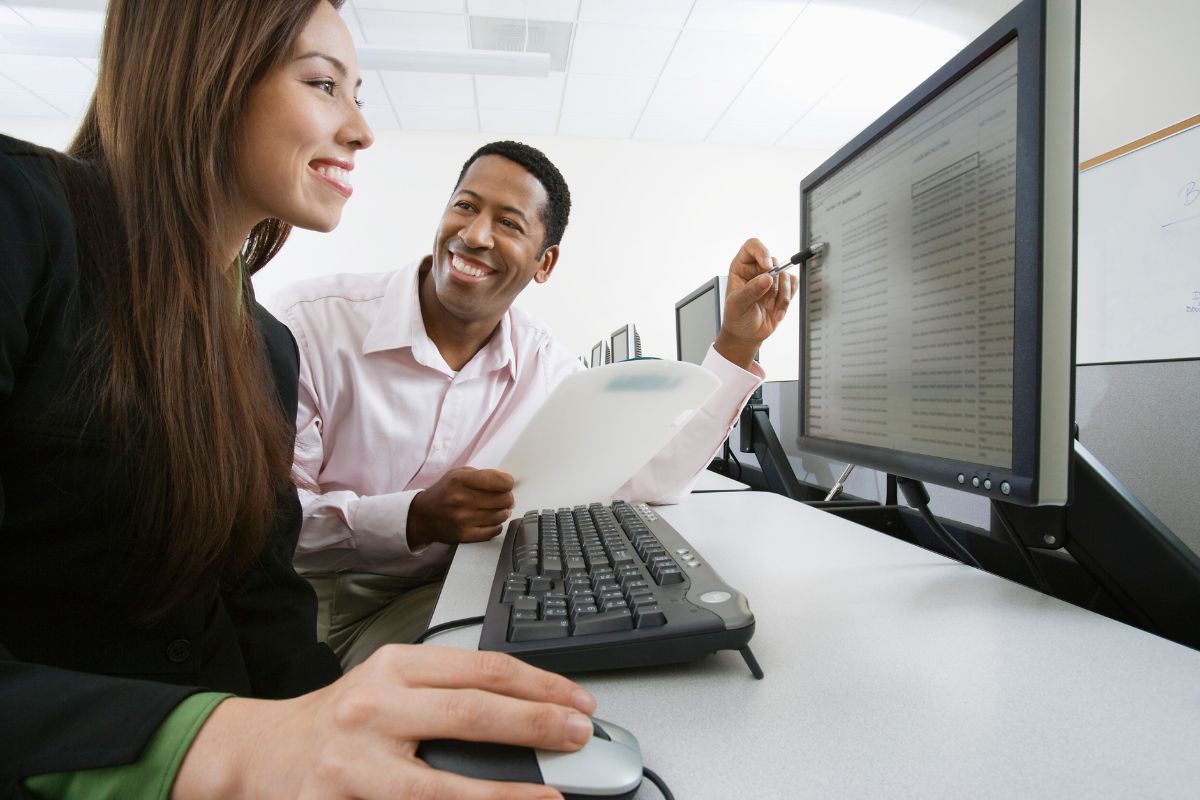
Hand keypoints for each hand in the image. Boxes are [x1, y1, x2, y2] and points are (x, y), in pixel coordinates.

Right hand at [173, 644, 597, 799]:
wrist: (258, 753)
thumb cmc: (337, 720)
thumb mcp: (390, 687)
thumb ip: (447, 695)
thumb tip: (528, 713)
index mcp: (393, 667)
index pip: (481, 669)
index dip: (539, 686)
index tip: (577, 702)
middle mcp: (373, 708)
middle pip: (470, 714)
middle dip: (535, 726)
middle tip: (580, 737)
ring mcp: (355, 764)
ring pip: (441, 786)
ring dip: (504, 794)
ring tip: (550, 799)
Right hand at [408, 467, 515, 547]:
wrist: (423, 516)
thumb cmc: (445, 492)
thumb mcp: (459, 474)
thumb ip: (484, 474)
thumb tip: (509, 482)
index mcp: (461, 480)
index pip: (500, 481)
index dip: (508, 482)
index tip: (507, 484)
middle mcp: (462, 499)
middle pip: (504, 499)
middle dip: (508, 497)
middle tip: (503, 498)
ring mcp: (463, 519)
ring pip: (501, 515)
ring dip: (503, 511)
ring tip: (497, 508)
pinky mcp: (464, 535)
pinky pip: (494, 530)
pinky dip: (496, 525)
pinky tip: (491, 520)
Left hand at [713, 237, 797, 369]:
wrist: (747, 335)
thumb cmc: (736, 318)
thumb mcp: (738, 304)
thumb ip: (751, 290)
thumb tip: (767, 278)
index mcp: (741, 267)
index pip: (752, 246)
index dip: (762, 252)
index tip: (768, 266)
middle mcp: (756, 269)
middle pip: (774, 261)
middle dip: (773, 284)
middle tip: (766, 300)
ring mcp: (771, 279)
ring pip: (786, 275)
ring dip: (781, 295)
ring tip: (770, 308)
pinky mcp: (783, 289)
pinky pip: (793, 285)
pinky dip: (787, 300)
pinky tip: (777, 311)